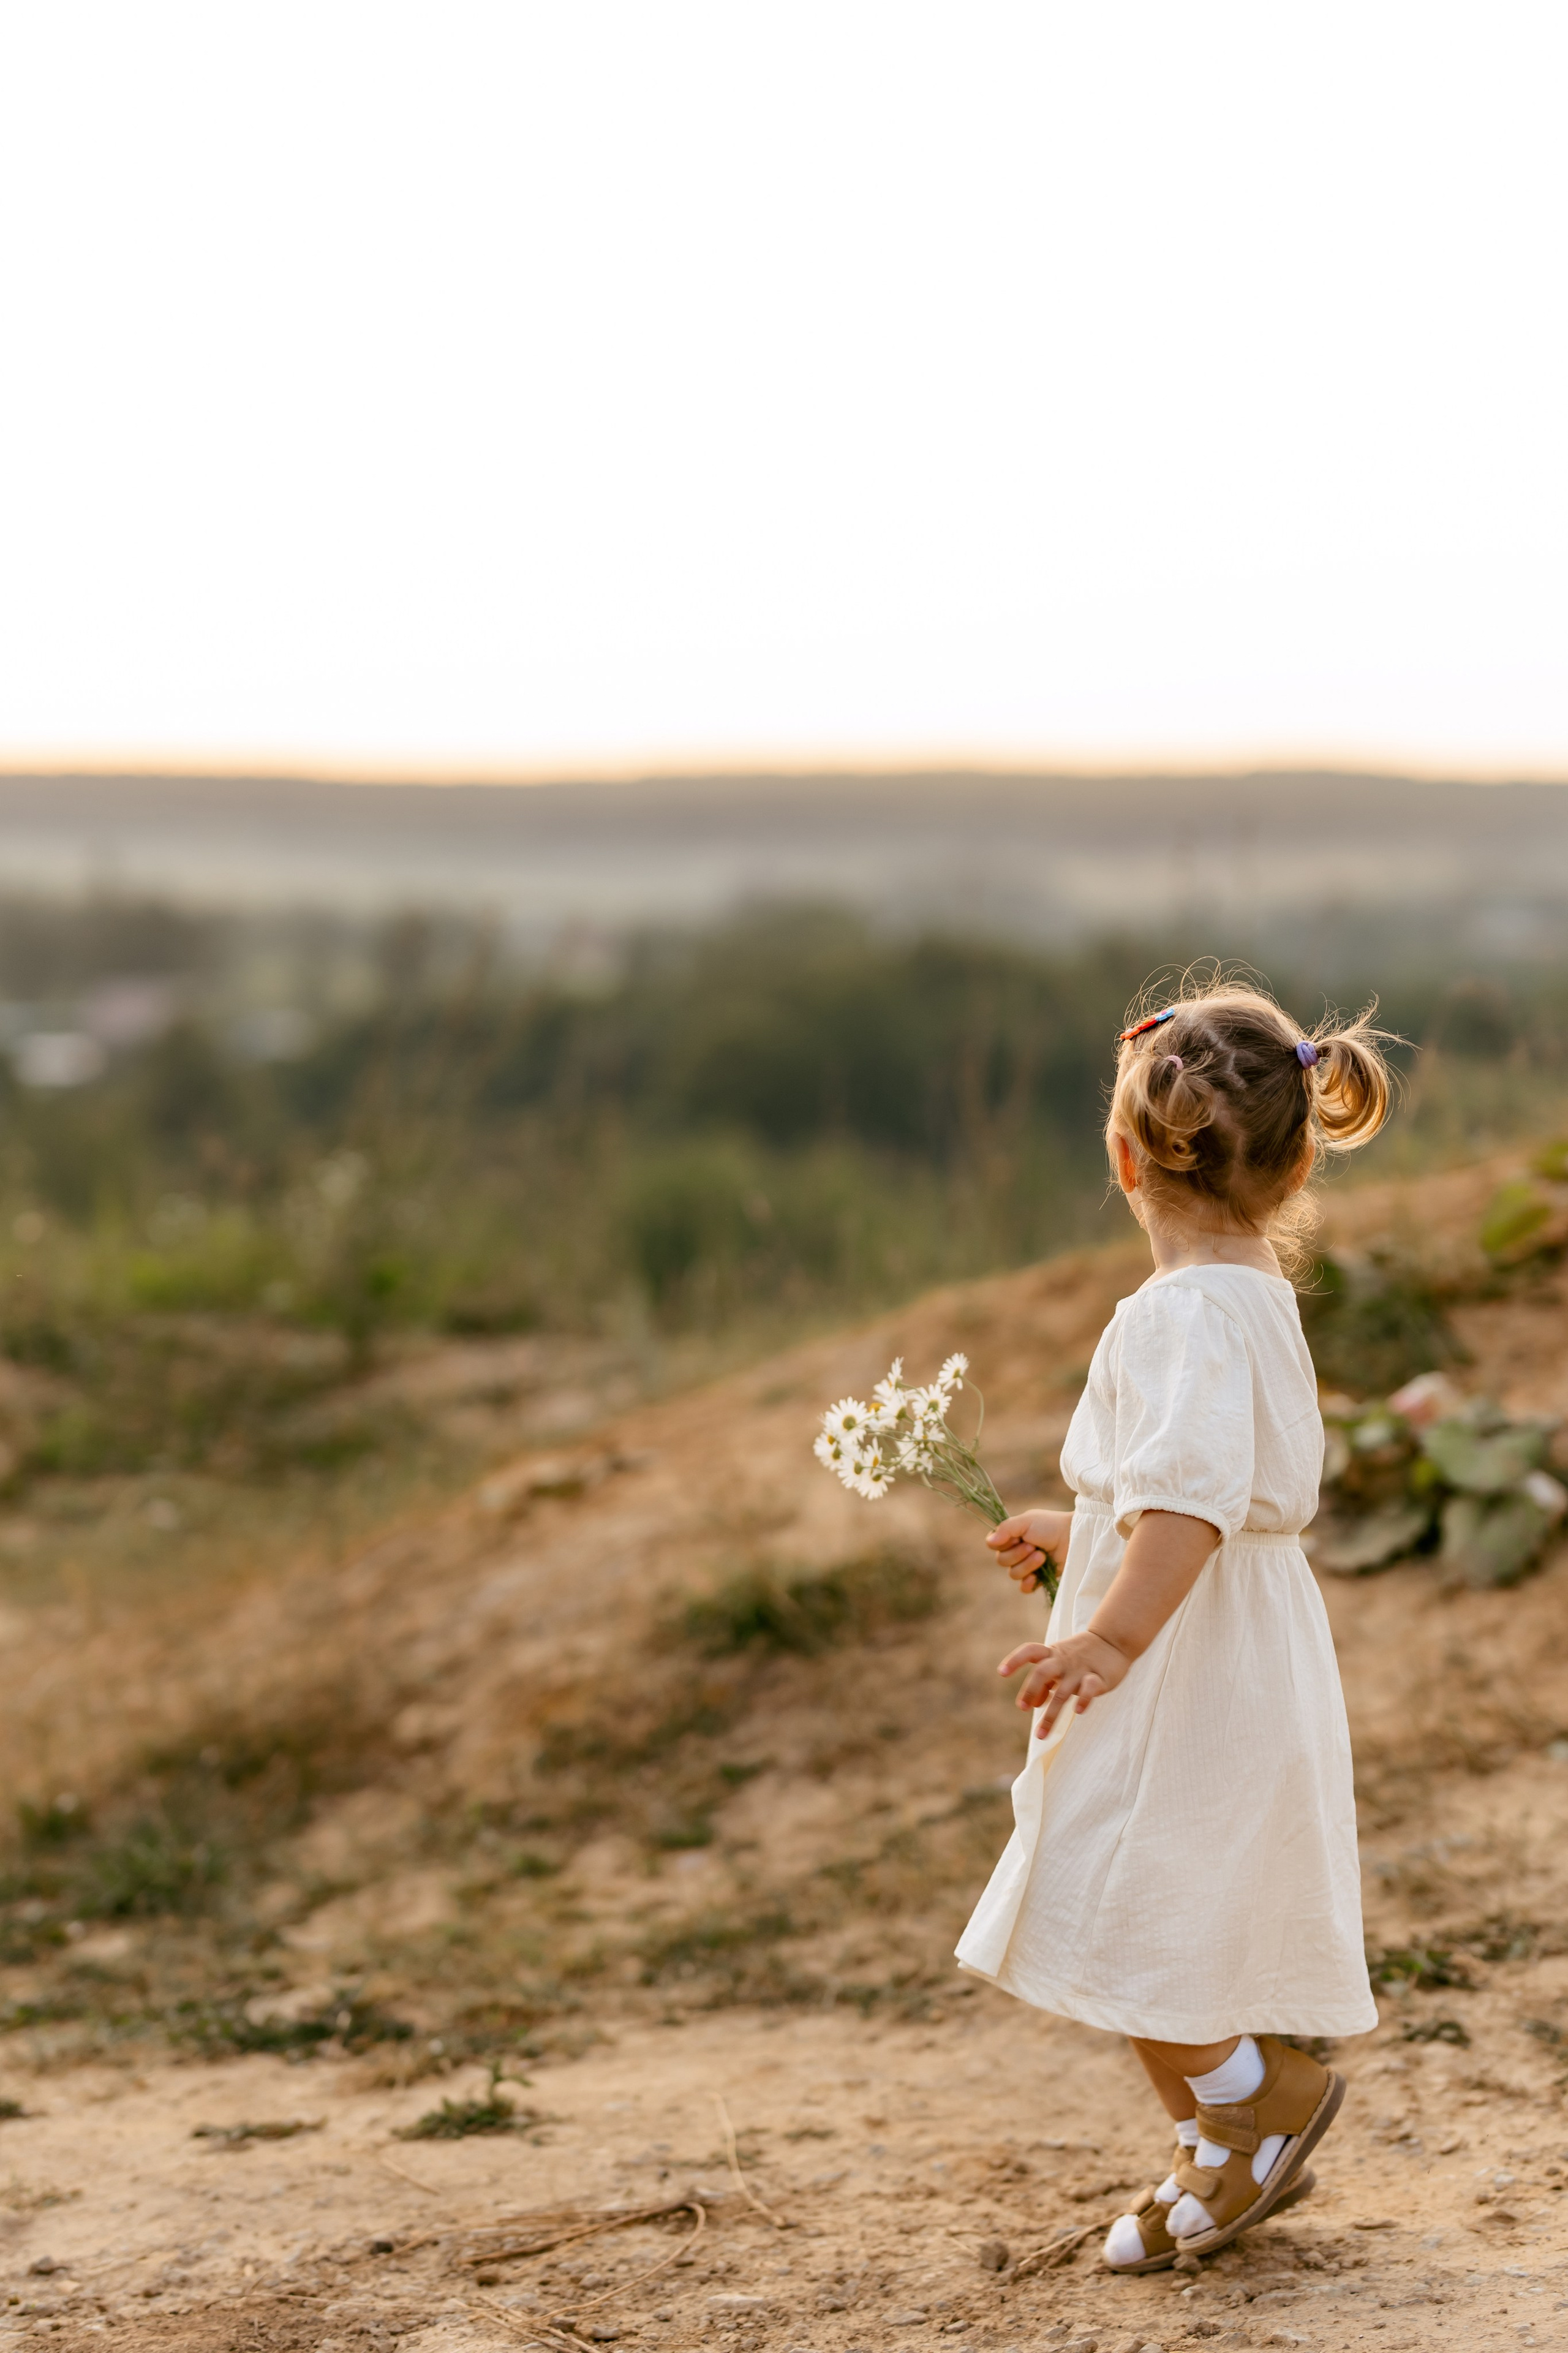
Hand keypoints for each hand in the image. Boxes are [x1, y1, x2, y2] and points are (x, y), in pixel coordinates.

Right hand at [986, 1508, 1071, 1593]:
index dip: (1003, 1544)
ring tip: (1042, 1556)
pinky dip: (1027, 1583)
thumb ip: (1006, 1529)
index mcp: (1012, 1536)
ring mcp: (1027, 1566)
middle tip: (1033, 1546)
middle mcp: (1017, 1551)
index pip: (993, 1545)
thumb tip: (989, 1542)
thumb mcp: (1026, 1521)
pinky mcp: (1038, 1578)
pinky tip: (1035, 1577)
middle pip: (1002, 1561)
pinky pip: (1023, 1588)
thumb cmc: (1051, 1525)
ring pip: (1013, 1574)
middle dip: (1017, 1554)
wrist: (1074, 1537)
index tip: (1016, 1538)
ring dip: (1027, 1565)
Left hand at [998, 1630, 1130, 1733]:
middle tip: (1022, 1708)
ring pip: (1063, 1691)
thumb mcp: (1059, 1661)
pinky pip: (1090, 1688)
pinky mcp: (1100, 1677)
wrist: (1113, 1639)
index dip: (1015, 1660)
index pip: (1030, 1651)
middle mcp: (1064, 1661)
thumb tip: (1034, 1703)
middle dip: (1029, 1691)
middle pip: (1042, 1672)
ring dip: (1050, 1715)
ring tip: (1041, 1735)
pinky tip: (1078, 1711)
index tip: (1001, 1673)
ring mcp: (1081, 1669)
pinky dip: (1084, 1699)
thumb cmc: (1081, 1655)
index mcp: (1052, 1654)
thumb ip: (1046, 1681)